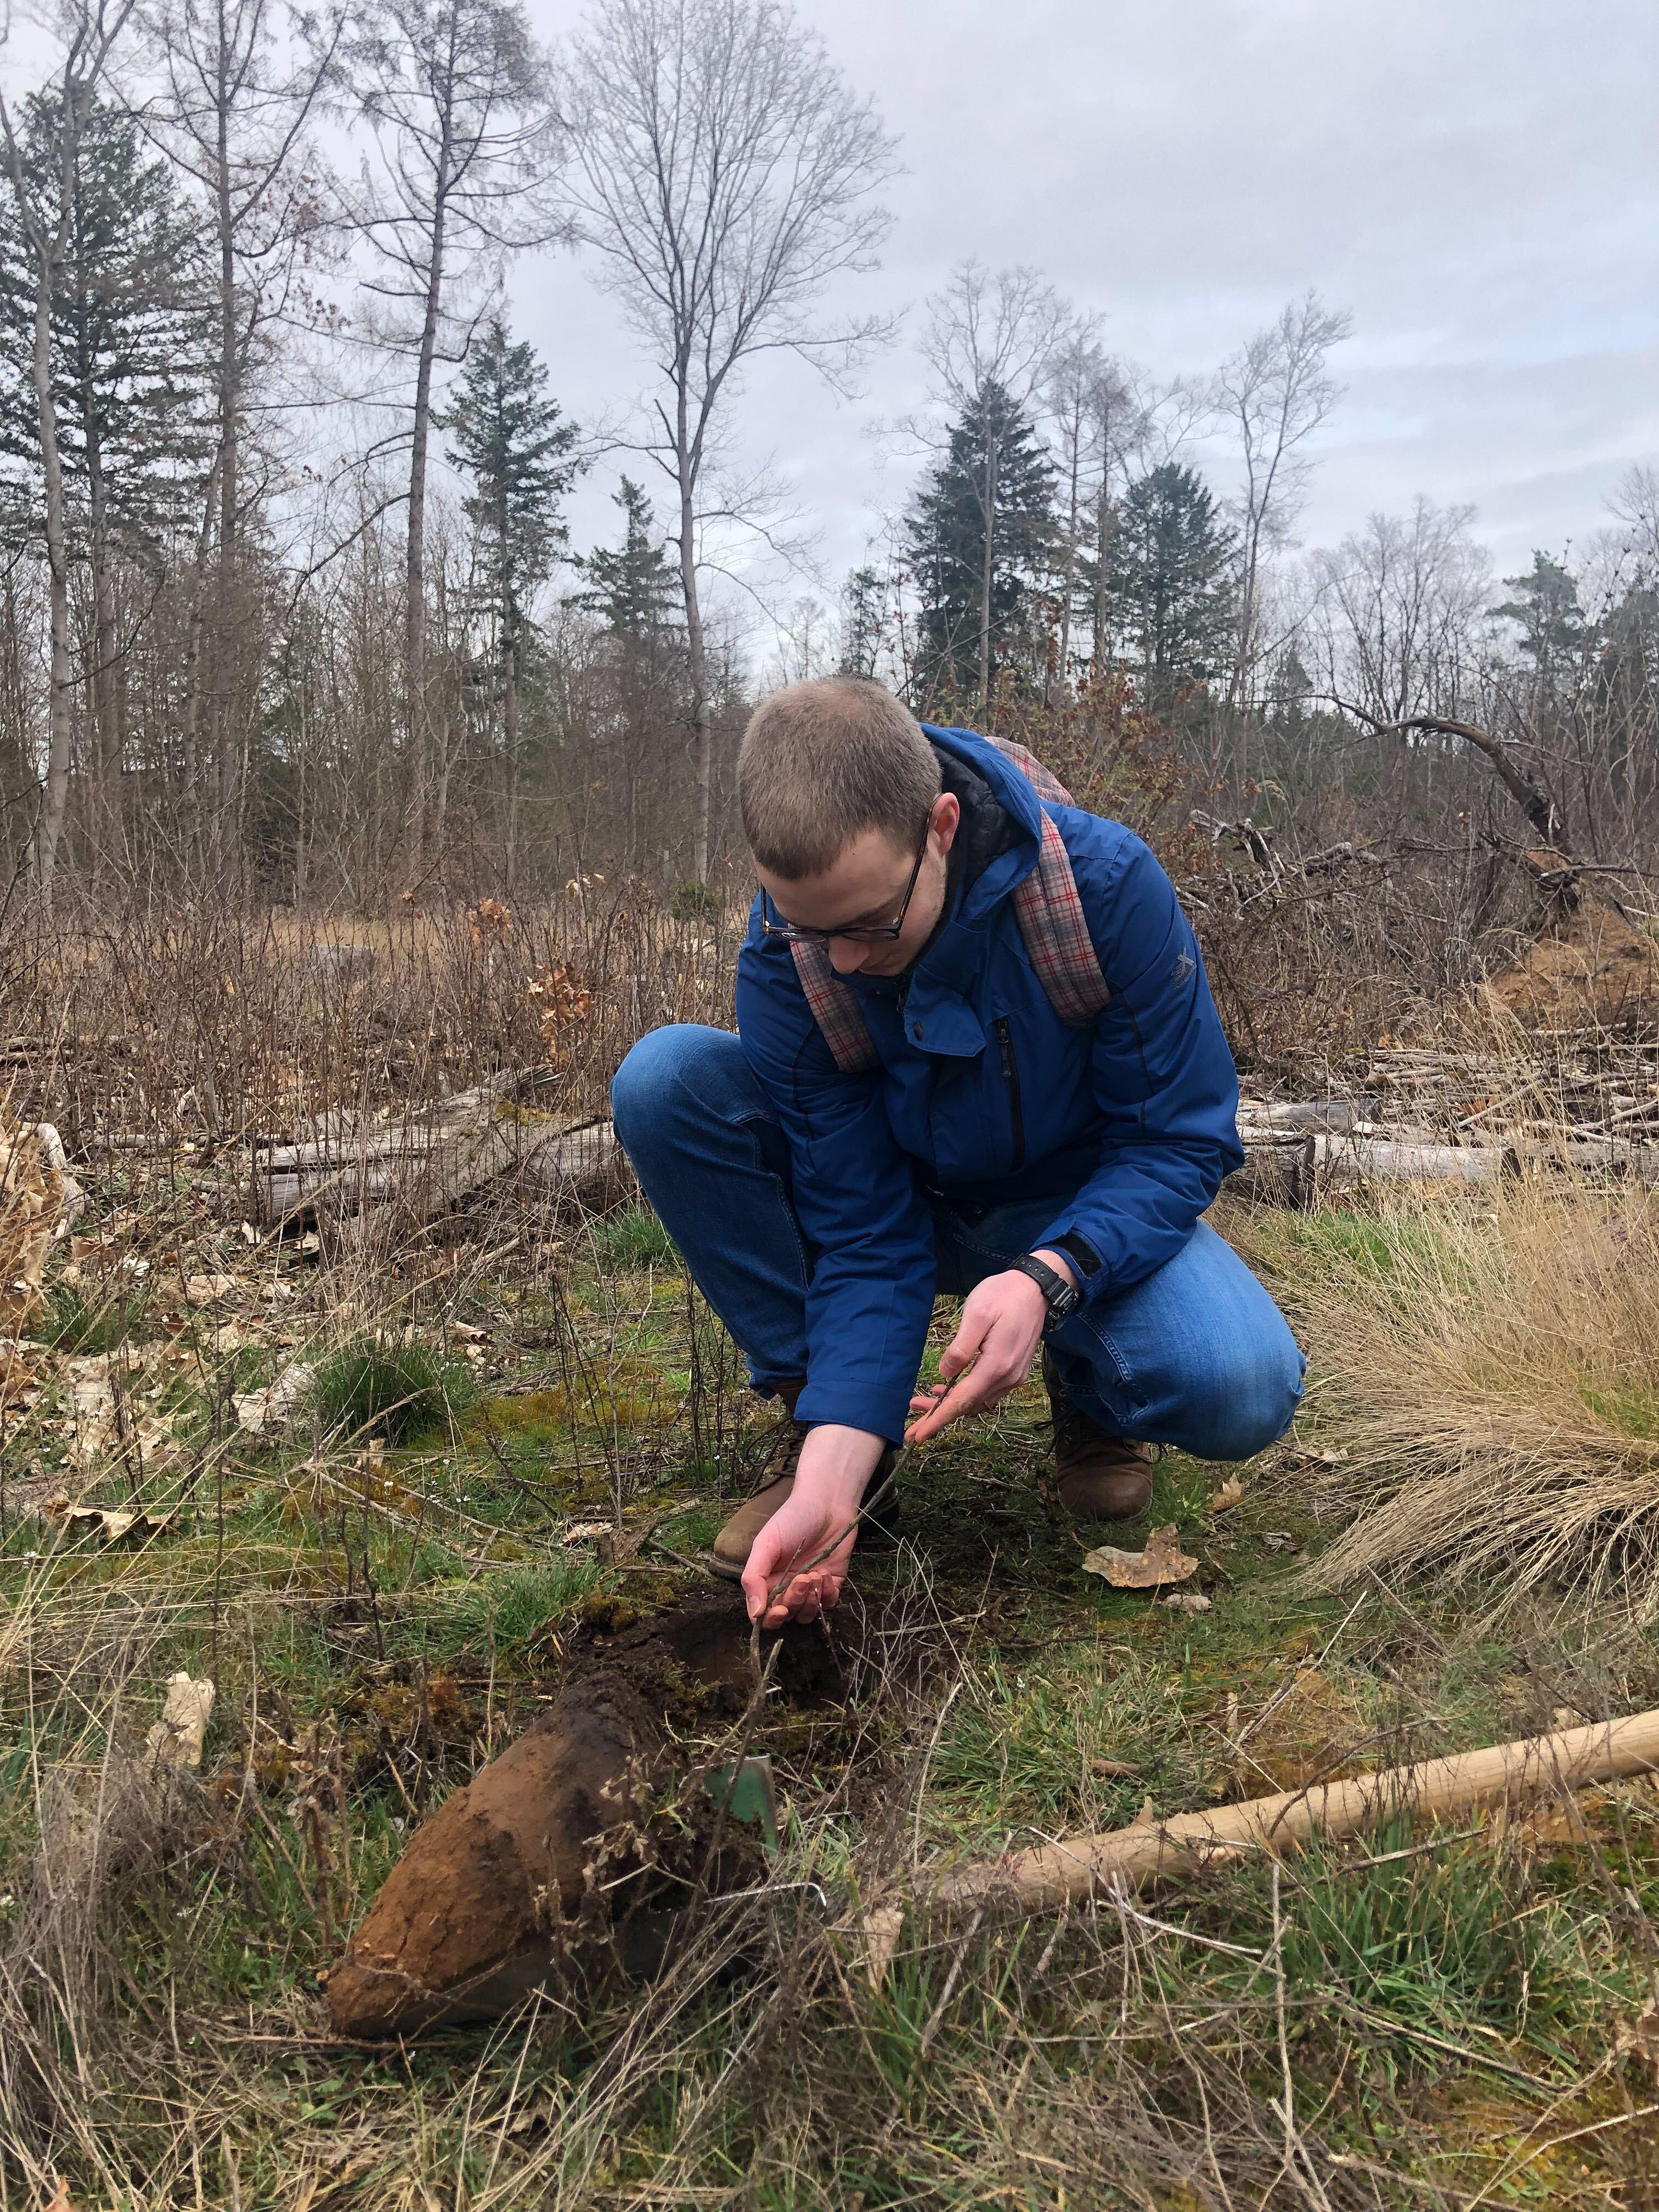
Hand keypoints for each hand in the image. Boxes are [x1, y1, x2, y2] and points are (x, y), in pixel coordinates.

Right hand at [741, 1424, 885, 1626]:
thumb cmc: (792, 1519)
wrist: (827, 1503)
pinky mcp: (832, 1584)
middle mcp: (786, 1588)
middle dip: (794, 1601)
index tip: (781, 1608)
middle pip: (787, 1615)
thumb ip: (754, 1577)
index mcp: (767, 1580)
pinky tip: (827, 1573)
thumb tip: (754, 1613)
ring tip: (816, 1573)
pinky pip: (828, 1605)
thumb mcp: (765, 1544)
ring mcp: (809, 1588)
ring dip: (811, 1599)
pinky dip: (828, 1595)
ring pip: (807, 1614)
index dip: (771, 1618)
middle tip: (802, 1578)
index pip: (764, 1614)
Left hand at [904, 1250, 1076, 1443]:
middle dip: (939, 1415)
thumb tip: (946, 1374)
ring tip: (924, 1401)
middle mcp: (1007, 1377)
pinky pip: (987, 1392)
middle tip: (913, 1420)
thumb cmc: (1004, 1295)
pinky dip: (967, 1395)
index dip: (938, 1419)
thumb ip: (961, 1347)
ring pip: (977, 1401)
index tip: (918, 1435)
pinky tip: (951, 1387)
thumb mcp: (977, 1314)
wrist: (1036, 1289)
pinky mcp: (1015, 1371)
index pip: (962, 1401)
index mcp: (996, 1365)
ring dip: (951, 1404)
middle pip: (968, 1405)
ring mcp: (1014, 1376)